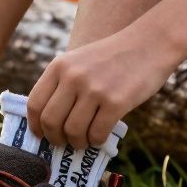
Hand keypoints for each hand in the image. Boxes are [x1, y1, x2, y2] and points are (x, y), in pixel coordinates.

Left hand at [26, 27, 180, 148]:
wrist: (151, 43)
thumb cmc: (113, 57)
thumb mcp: (79, 60)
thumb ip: (62, 84)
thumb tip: (48, 123)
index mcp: (59, 66)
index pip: (35, 104)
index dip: (35, 125)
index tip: (41, 135)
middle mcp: (73, 77)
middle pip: (50, 121)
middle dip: (55, 139)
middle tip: (64, 143)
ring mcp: (94, 89)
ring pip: (73, 131)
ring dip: (77, 142)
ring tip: (84, 141)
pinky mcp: (116, 102)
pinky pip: (97, 133)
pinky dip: (96, 141)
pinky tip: (99, 137)